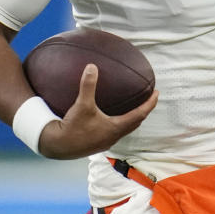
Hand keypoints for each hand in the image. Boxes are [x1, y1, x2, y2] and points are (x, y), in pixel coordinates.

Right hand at [39, 64, 157, 158]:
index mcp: (116, 127)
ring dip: (132, 118)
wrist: (57, 147)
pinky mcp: (97, 143)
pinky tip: (111, 116)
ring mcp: (106, 141)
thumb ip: (88, 85)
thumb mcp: (82, 105)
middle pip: (135, 123)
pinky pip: (114, 131)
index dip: (150, 103)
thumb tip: (91, 67)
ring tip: (133, 107)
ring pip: (125, 129)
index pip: (140, 114)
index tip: (157, 93)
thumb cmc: (72, 128)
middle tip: (148, 99)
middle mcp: (114, 136)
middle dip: (143, 110)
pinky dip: (119, 122)